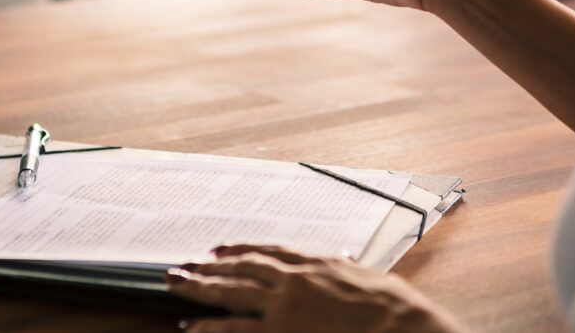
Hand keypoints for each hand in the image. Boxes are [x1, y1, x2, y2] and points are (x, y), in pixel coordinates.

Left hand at [167, 245, 466, 332]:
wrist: (400, 328)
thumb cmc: (393, 309)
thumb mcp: (369, 278)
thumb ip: (347, 269)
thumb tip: (344, 260)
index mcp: (316, 263)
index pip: (270, 250)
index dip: (241, 249)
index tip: (221, 249)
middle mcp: (294, 281)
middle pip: (241, 268)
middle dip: (209, 266)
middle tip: (182, 265)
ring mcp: (283, 308)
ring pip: (230, 293)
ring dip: (199, 289)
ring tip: (175, 285)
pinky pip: (235, 329)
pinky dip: (210, 328)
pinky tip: (190, 328)